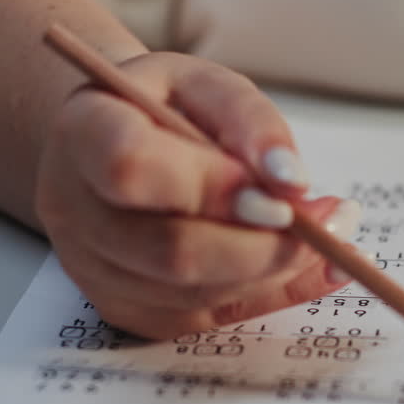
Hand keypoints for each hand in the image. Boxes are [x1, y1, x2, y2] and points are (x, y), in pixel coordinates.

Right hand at [35, 51, 360, 338]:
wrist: (110, 147)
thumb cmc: (161, 109)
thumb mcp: (205, 84)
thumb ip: (248, 122)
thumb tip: (290, 181)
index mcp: (84, 133)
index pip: (132, 168)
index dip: (212, 187)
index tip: (283, 191)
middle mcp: (73, 209)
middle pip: (171, 250)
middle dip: (265, 245)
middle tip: (330, 220)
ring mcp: (94, 269)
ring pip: (196, 293)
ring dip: (278, 269)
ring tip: (329, 230)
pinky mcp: (128, 309)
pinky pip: (209, 319)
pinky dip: (275, 294)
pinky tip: (315, 267)